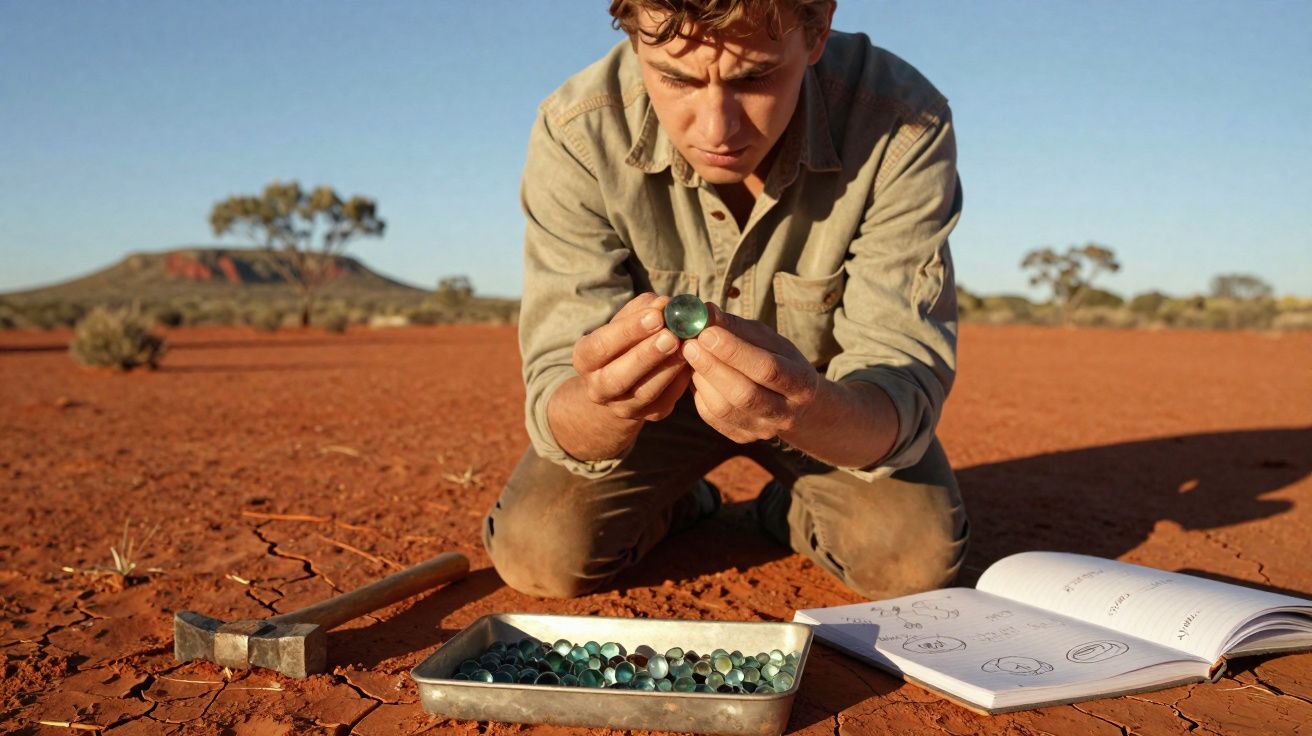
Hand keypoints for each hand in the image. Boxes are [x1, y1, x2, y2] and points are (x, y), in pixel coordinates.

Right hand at [572, 293, 690, 421]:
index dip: (628, 331)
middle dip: (647, 355)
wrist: (626, 380)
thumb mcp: (627, 320)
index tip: (656, 316)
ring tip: (685, 346)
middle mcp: (598, 388)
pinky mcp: (649, 415)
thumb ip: (644, 309)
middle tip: (671, 335)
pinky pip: (666, 401)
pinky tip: (691, 362)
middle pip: (618, 376)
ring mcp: (623, 406)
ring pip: (645, 392)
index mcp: (585, 359)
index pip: (600, 346)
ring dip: (667, 368)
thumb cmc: (626, 339)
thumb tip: (665, 304)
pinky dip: (680, 381)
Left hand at [680, 303, 820, 442]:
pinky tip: (696, 374)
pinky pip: (712, 417)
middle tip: (689, 344)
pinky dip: (699, 393)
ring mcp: (763, 430)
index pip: (768, 369)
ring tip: (690, 355)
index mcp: (802, 383)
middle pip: (744, 394)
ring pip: (724, 408)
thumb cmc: (778, 360)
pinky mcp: (742, 437)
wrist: (793, 402)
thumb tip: (705, 311)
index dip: (735, 351)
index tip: (707, 332)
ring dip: (702, 379)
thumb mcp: (767, 339)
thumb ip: (737, 326)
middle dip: (712, 366)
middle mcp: (786, 413)